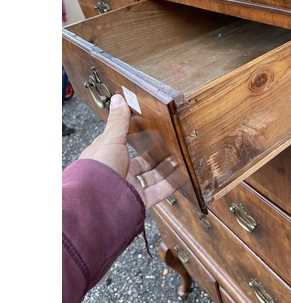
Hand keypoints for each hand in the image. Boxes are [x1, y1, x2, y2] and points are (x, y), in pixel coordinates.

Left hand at [79, 94, 176, 209]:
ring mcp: (129, 187)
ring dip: (167, 167)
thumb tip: (118, 98)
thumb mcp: (110, 140)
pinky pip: (159, 191)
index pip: (123, 144)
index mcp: (107, 157)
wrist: (95, 204)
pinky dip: (172, 184)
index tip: (151, 128)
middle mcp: (118, 172)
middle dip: (156, 154)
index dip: (136, 136)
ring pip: (152, 176)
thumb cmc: (97, 170)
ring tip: (180, 156)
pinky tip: (183, 175)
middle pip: (141, 162)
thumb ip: (118, 121)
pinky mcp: (139, 201)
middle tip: (171, 144)